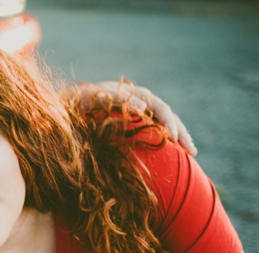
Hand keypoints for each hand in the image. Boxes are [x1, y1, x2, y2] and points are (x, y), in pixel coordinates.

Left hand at [72, 81, 197, 156]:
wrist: (67, 107)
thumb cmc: (78, 103)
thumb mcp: (92, 98)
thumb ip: (113, 99)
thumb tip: (141, 106)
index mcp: (130, 94)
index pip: (156, 106)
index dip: (168, 122)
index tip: (171, 137)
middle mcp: (138, 100)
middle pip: (164, 113)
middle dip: (178, 130)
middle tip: (189, 149)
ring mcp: (138, 111)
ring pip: (164, 122)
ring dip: (179, 135)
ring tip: (191, 152)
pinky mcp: (136, 123)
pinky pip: (157, 129)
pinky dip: (169, 139)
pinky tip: (179, 152)